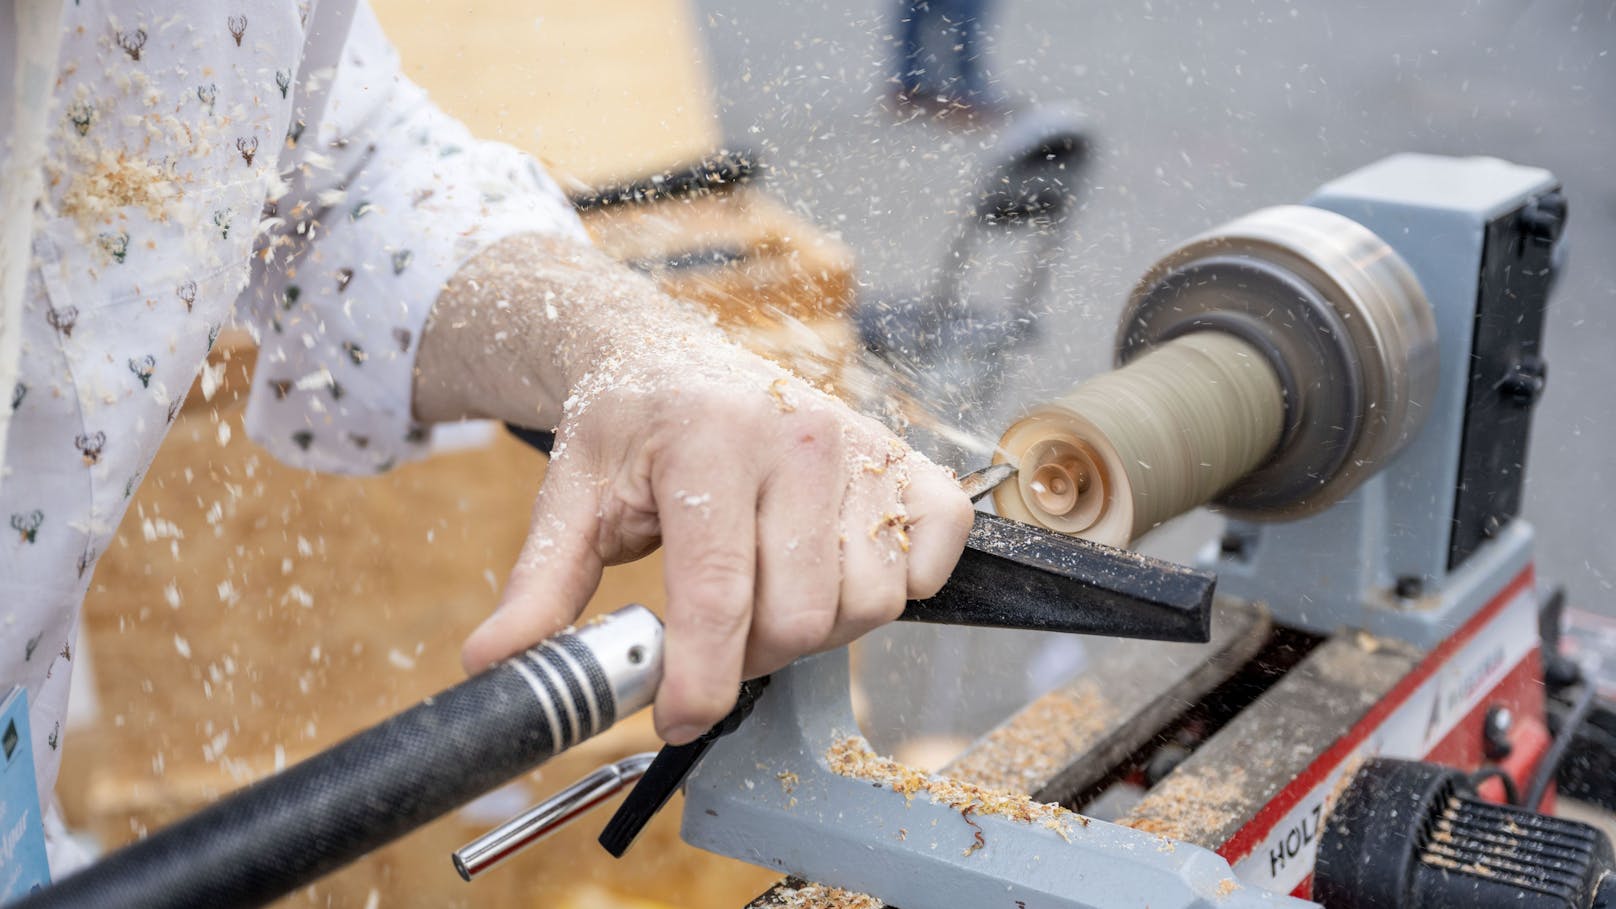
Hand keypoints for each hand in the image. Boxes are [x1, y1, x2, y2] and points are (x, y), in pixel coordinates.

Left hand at [459, 347, 972, 744]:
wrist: (675, 357)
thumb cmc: (627, 429)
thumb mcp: (571, 498)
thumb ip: (539, 587)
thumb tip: (492, 665)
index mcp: (710, 443)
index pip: (719, 596)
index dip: (699, 681)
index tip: (675, 717)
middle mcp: (800, 438)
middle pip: (804, 617)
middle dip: (753, 656)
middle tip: (717, 638)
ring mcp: (863, 446)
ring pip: (871, 603)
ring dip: (820, 626)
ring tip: (770, 596)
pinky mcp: (907, 460)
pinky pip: (933, 561)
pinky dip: (899, 586)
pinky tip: (837, 567)